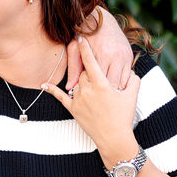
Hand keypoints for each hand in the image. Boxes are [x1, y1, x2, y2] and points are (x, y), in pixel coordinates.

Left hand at [45, 36, 140, 151]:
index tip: (81, 37)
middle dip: (89, 71)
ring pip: (76, 82)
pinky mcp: (73, 109)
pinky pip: (61, 97)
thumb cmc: (124, 117)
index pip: (90, 61)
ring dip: (83, 82)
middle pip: (83, 72)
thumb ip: (132, 79)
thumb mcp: (132, 96)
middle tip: (97, 74)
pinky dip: (52, 90)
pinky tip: (44, 85)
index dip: (85, 48)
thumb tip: (130, 71)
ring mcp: (79, 100)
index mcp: (102, 84)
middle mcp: (87, 90)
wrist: (114, 139)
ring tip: (94, 90)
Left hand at [66, 7, 132, 90]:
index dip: (93, 88)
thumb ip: (73, 68)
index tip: (88, 92)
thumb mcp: (74, 48)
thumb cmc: (83, 33)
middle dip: (104, 90)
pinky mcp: (130, 55)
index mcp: (102, 54)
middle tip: (96, 94)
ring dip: (114, 88)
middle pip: (111, 83)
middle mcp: (115, 55)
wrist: (99, 17)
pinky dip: (122, 82)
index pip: (98, 80)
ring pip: (122, 81)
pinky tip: (113, 84)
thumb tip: (69, 87)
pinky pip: (129, 76)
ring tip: (105, 91)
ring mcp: (124, 55)